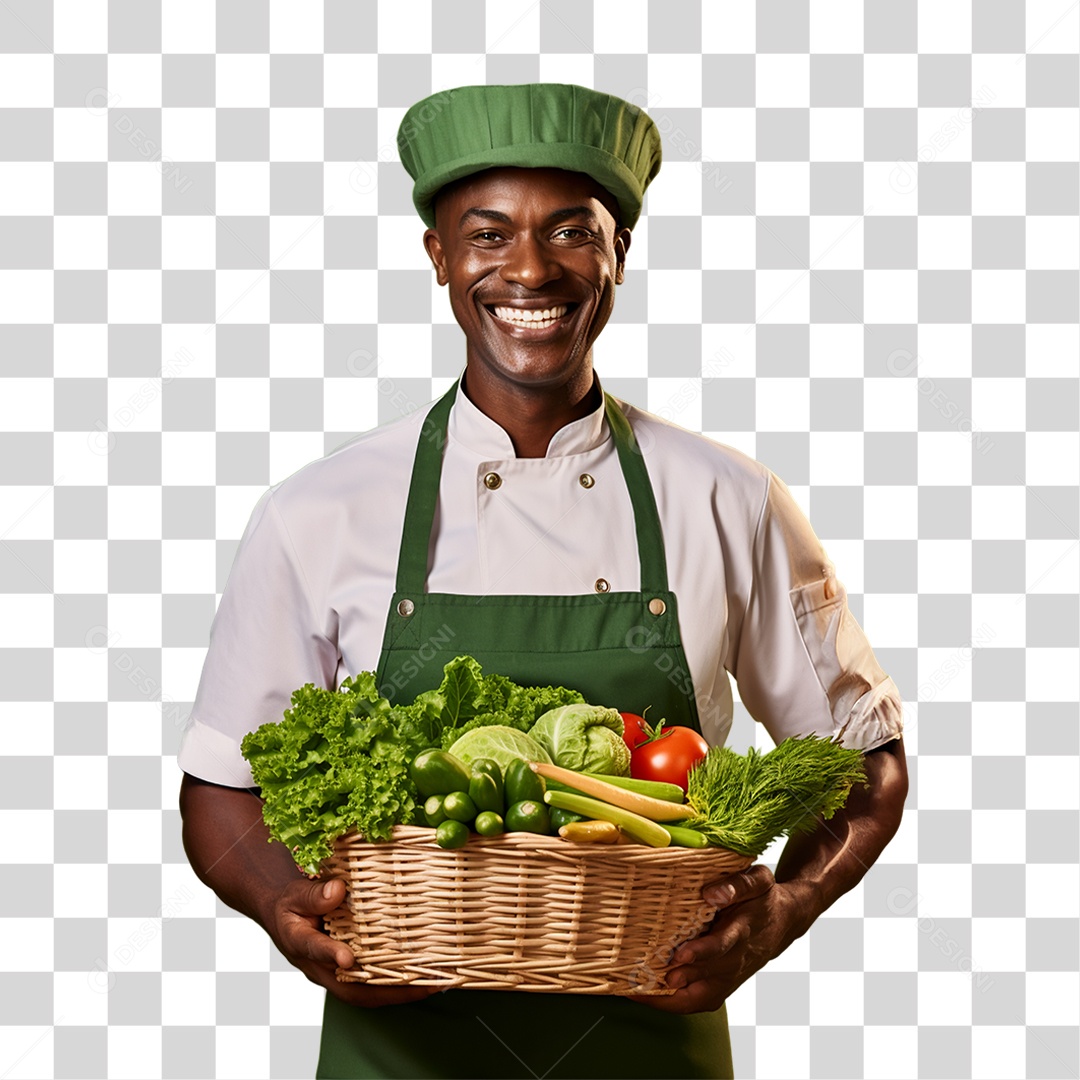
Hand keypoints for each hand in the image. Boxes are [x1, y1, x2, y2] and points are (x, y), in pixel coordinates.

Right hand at [269, 877, 439, 1007]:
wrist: (288, 918)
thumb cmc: (292, 905)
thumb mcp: (296, 894)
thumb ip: (314, 894)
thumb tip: (337, 890)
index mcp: (301, 943)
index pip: (315, 950)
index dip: (330, 955)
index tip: (347, 957)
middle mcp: (321, 968)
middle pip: (352, 989)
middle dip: (388, 990)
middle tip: (423, 984)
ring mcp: (336, 974)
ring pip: (367, 992)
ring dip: (400, 991)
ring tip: (435, 983)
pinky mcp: (349, 973)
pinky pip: (373, 984)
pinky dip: (398, 984)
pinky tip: (424, 976)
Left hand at [629, 865, 812, 1014]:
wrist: (784, 922)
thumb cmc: (763, 898)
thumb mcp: (758, 881)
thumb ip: (738, 884)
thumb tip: (711, 893)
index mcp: (743, 930)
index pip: (723, 945)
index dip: (702, 951)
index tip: (681, 954)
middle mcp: (737, 959)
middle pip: (707, 975)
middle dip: (679, 978)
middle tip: (647, 977)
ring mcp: (730, 976)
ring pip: (702, 997)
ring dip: (672, 998)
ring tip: (638, 991)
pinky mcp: (724, 985)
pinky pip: (699, 1001)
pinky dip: (675, 1003)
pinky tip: (649, 995)